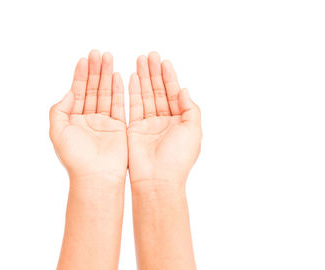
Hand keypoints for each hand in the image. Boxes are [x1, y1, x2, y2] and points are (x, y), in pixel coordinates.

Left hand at [49, 50, 126, 182]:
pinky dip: (118, 90)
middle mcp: (89, 119)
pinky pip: (119, 105)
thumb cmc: (75, 158)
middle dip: (95, 70)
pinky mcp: (118, 128)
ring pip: (106, 94)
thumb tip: (69, 93)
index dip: (80, 75)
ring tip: (108, 58)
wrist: (96, 177)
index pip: (78, 92)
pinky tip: (117, 76)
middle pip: (93, 89)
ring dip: (106, 75)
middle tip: (98, 53)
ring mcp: (104, 123)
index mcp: (73, 120)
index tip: (84, 59)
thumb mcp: (57, 131)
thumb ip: (59, 110)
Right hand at [127, 52, 201, 184]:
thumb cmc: (178, 159)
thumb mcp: (194, 131)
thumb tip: (184, 90)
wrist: (157, 179)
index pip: (173, 93)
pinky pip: (133, 106)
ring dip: (143, 78)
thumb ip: (190, 108)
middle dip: (154, 73)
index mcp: (179, 121)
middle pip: (158, 91)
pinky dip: (132, 91)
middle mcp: (164, 121)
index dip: (169, 77)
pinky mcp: (133, 129)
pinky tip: (131, 77)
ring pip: (145, 95)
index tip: (163, 61)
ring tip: (139, 60)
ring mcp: (148, 124)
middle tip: (149, 55)